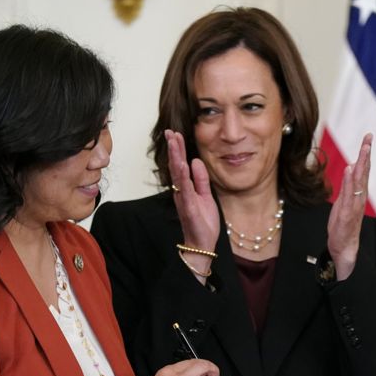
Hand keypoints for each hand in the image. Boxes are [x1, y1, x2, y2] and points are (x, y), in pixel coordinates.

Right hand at [165, 128, 220, 251]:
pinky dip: (184, 177)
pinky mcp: (189, 208)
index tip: (175, 134)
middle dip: (173, 148)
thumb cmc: (203, 222)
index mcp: (185, 188)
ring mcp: (184, 199)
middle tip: (170, 131)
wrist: (202, 244)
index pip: (180, 165)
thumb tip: (196, 161)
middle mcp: (181, 192)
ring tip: (173, 142)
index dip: (177, 149)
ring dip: (176, 157)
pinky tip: (182, 164)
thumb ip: (201, 179)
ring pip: (178, 175)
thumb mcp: (206, 196)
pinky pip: (186, 190)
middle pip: (176, 166)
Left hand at [326, 133, 372, 280]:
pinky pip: (349, 195)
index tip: (368, 137)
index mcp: (358, 193)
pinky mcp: (347, 213)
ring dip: (362, 164)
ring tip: (364, 149)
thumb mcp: (344, 201)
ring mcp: (355, 205)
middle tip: (369, 138)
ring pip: (360, 181)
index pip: (363, 169)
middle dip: (366, 153)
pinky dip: (350, 181)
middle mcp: (359, 197)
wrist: (344, 247)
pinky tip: (350, 169)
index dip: (366, 153)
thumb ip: (348, 185)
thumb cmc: (343, 225)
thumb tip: (351, 167)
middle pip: (364, 171)